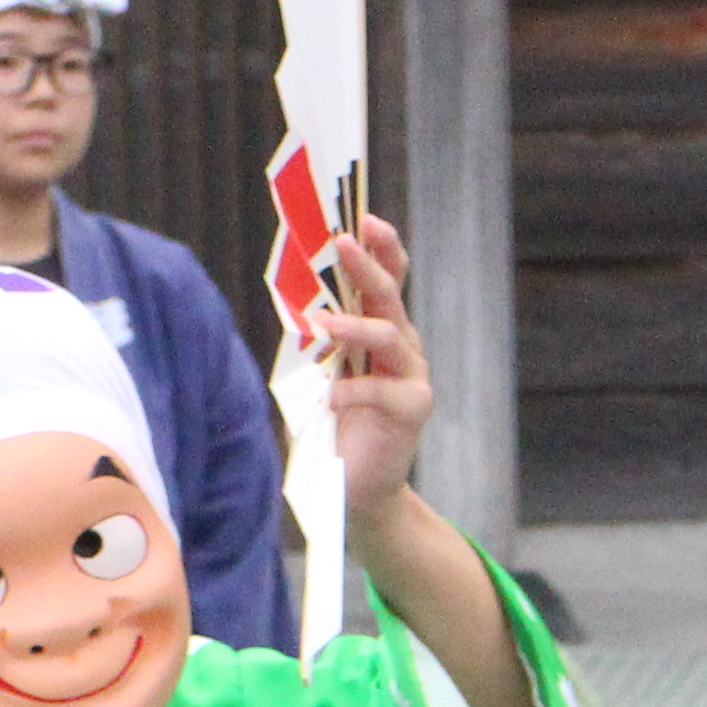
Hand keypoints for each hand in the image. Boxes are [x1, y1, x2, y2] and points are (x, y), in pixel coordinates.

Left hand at [315, 215, 431, 518]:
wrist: (353, 488)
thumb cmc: (330, 427)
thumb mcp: (316, 376)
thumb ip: (314, 342)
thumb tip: (293, 301)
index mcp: (379, 331)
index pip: (386, 280)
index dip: (381, 247)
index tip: (363, 218)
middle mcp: (401, 346)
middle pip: (390, 295)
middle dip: (369, 264)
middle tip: (344, 240)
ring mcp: (412, 375)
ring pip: (391, 334)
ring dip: (355, 324)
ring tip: (323, 321)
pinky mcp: (413, 409)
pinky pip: (384, 391)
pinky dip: (352, 392)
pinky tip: (329, 399)